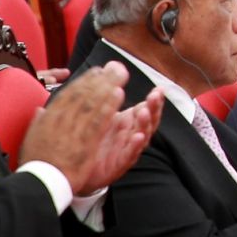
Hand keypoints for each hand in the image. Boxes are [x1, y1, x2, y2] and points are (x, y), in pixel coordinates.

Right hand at [18, 63, 130, 192]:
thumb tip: (41, 109)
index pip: (69, 94)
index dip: (85, 81)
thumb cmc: (37, 163)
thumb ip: (39, 121)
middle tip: (114, 67)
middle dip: (101, 79)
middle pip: (84, 94)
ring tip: (120, 76)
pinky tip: (119, 96)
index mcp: (49, 118)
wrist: (40, 184)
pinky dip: (109, 106)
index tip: (96, 71)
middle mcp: (61, 120)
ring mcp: (73, 131)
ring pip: (92, 104)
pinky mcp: (85, 143)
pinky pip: (99, 121)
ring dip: (107, 87)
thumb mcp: (32, 138)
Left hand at [74, 66, 164, 193]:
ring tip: (145, 112)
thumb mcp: (103, 113)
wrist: (77, 170)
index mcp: (129, 122)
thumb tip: (114, 66)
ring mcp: (127, 150)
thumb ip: (109, 93)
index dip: (155, 100)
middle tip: (155, 96)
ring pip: (142, 136)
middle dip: (154, 108)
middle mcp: (131, 135)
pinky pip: (130, 155)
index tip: (159, 89)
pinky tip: (138, 137)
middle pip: (149, 121)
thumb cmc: (93, 139)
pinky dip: (135, 146)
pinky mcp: (119, 165)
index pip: (147, 109)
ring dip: (146, 124)